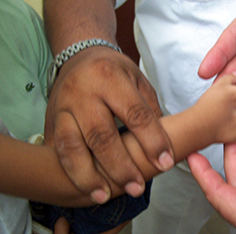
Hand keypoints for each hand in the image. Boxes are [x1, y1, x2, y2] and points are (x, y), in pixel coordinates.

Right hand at [44, 47, 173, 202]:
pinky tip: (82, 187)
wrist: (78, 58)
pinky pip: (56, 151)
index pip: (135, 113)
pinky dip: (69, 172)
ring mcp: (62, 107)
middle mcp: (83, 92)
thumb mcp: (137, 79)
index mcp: (110, 78)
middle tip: (136, 188)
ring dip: (88, 176)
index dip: (152, 141)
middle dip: (120, 166)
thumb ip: (149, 109)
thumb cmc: (113, 71)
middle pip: (101, 135)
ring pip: (71, 147)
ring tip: (104, 196)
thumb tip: (162, 144)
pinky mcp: (50, 121)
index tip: (165, 163)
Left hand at [193, 73, 235, 151]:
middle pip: (234, 78)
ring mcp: (211, 91)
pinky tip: (218, 95)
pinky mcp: (202, 97)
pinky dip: (219, 88)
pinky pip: (213, 88)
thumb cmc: (212, 128)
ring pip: (222, 79)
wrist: (190, 130)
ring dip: (229, 81)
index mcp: (234, 93)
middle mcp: (222, 87)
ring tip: (232, 81)